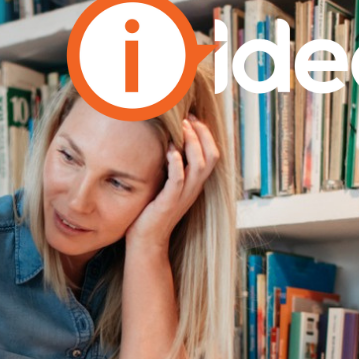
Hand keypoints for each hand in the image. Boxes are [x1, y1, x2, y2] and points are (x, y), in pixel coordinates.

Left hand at [125, 114, 219, 249]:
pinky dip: (176, 162)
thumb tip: (165, 144)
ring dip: (191, 143)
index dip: (205, 134)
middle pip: (211, 155)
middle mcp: (194, 188)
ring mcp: (183, 196)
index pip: (211, 154)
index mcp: (195, 183)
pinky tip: (170, 149)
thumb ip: (170, 168)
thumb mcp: (165, 186)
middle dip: (202, 133)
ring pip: (199, 164)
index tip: (192, 117)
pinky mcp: (169, 202)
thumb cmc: (151, 212)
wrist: (146, 241)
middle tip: (188, 117)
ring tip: (180, 127)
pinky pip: (178, 179)